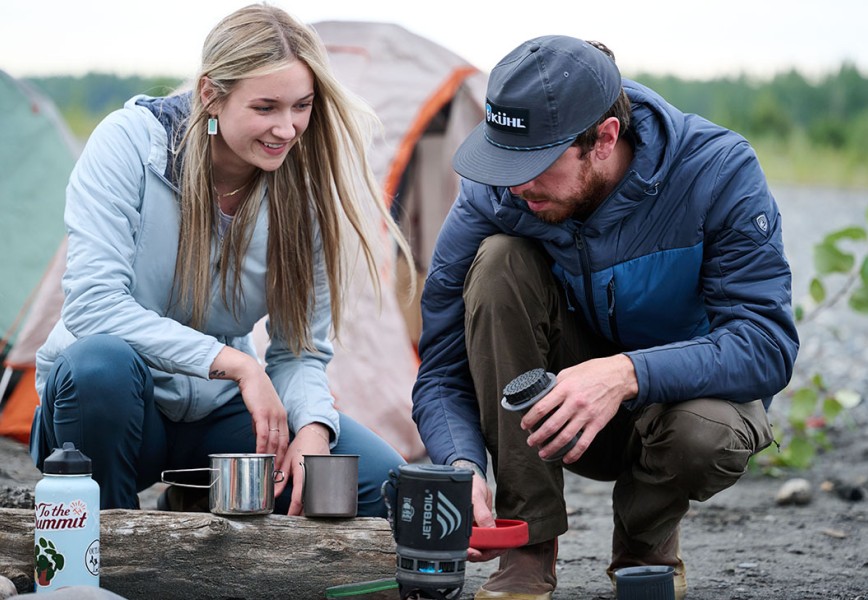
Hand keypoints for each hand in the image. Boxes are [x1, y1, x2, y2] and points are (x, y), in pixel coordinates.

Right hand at [209, 346, 288, 474]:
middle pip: (283, 444)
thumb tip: (259, 438)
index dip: (284, 455)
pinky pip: (263, 434)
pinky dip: (261, 446)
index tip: (281, 468)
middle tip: (276, 474)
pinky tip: (258, 455)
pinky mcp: (262, 413)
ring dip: (271, 456)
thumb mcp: (262, 410)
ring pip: (274, 441)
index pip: (286, 441)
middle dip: (280, 460)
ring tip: (267, 468)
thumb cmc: (255, 392)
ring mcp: (273, 415)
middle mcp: (281, 417)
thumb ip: (262, 424)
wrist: (250, 375)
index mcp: (282, 417)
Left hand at [284, 423, 331, 515]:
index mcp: (303, 473)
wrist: (315, 434)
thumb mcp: (286, 461)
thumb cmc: (299, 446)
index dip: (293, 511)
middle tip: (293, 519)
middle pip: (309, 502)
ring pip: (317, 499)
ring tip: (300, 514)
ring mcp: (323, 476)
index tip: (288, 517)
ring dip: (309, 508)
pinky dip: (315, 499)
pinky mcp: (327, 475)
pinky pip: (320, 491)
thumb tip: (273, 493)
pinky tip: (309, 503)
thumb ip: (279, 478)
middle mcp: (315, 476)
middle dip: (302, 513)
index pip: (298, 498)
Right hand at [451, 462, 502, 562]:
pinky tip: (501, 541)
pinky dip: (493, 544)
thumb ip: (482, 513)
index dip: (471, 553)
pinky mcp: (478, 529)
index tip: (481, 553)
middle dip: (484, 554)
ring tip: (502, 546)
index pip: (462, 546)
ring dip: (490, 550)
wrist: (474, 478)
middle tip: (498, 549)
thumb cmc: (470, 484)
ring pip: (478, 549)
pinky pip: (485, 541)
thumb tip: (490, 529)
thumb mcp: (476, 496)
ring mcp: (470, 531)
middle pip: (471, 551)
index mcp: (456, 524)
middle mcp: (461, 530)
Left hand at [522, 354, 637, 463]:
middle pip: (551, 425)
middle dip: (537, 437)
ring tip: (542, 452)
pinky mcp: (597, 424)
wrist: (617, 377)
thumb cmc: (592, 372)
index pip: (542, 407)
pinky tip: (566, 458)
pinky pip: (584, 443)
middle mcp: (575, 403)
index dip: (530, 419)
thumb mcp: (569, 373)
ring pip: (565, 437)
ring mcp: (587, 415)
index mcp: (565, 389)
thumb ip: (555, 385)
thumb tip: (540, 396)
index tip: (525, 425)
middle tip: (530, 441)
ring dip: (552, 448)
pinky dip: (574, 454)